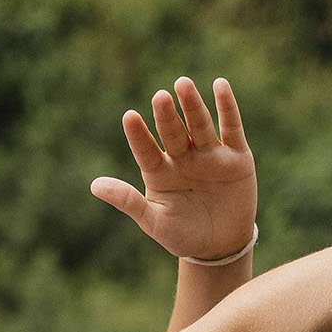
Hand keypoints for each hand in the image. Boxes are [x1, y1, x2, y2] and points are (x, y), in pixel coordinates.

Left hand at [92, 77, 257, 261]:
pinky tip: (219, 85)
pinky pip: (231, 128)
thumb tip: (94, 185)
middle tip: (160, 96)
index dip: (138, 135)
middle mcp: (183, 158)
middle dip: (167, 115)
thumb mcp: (154, 222)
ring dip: (192, 105)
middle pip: (173, 132)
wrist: (221, 247)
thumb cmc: (183, 234)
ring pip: (200, 126)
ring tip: (182, 84)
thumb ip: (128, 201)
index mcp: (159, 172)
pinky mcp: (237, 157)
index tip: (129, 117)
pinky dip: (227, 107)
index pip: (145, 150)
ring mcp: (210, 155)